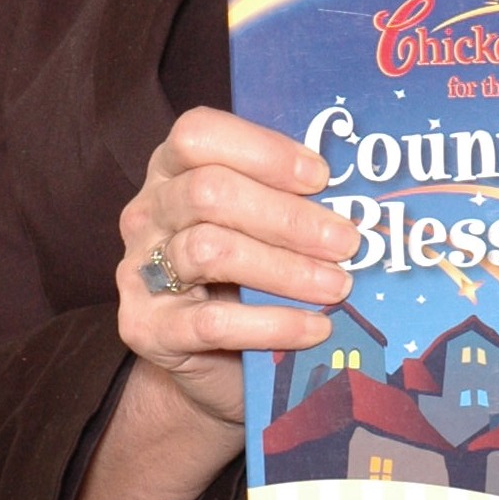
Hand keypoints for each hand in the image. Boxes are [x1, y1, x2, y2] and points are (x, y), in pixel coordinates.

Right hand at [69, 106, 358, 499]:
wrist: (215, 365)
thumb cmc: (249, 277)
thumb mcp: (264, 225)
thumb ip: (291, 199)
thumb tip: (358, 193)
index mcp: (174, 167)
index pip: (199, 134)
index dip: (263, 150)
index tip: (322, 177)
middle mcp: (149, 211)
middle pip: (208, 191)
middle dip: (288, 217)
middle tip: (346, 241)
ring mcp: (140, 270)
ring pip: (209, 251)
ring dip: (285, 269)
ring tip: (338, 286)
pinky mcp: (145, 328)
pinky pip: (211, 323)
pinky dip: (273, 324)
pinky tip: (316, 328)